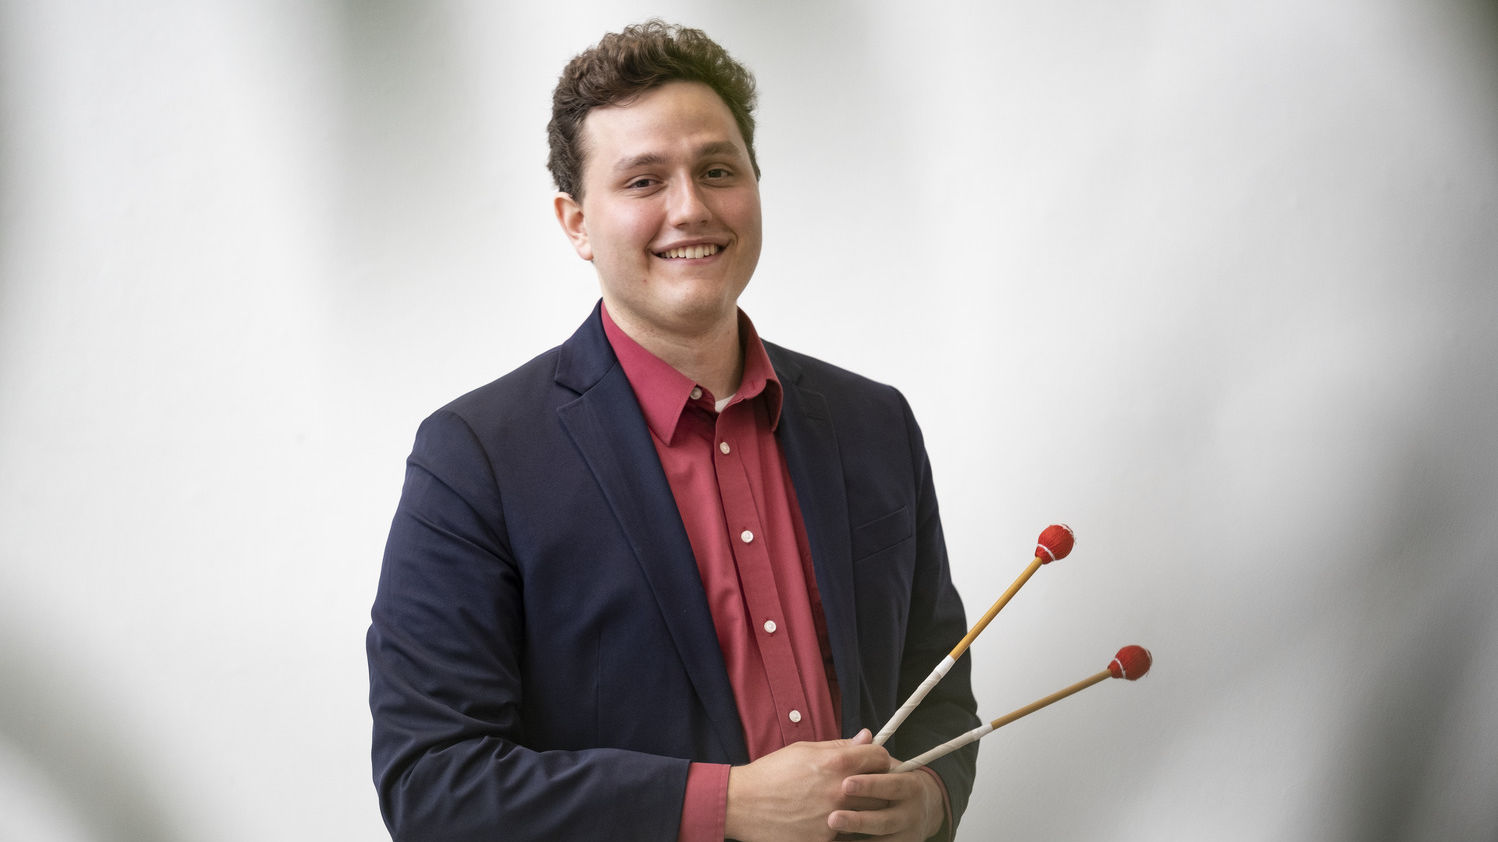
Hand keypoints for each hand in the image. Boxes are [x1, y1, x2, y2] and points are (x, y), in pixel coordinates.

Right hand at [725, 729, 891, 841]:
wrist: (742, 804)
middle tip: (864, 785)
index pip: (880, 757)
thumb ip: (839, 745)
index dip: (879, 758)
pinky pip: (845, 832)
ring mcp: (834, 817)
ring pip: (868, 814)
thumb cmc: (771, 773)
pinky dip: (841, 826)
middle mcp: (840, 790)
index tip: (873, 762)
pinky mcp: (824, 838)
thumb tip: (866, 738)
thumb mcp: (804, 749)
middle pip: (881, 788)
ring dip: (863, 808)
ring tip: (846, 803)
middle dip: (876, 784)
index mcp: (836, 762)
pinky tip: (825, 819)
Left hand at [827, 764, 944, 840]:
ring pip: (882, 840)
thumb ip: (873, 756)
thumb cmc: (894, 783)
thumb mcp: (889, 768)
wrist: (923, 811)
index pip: (892, 785)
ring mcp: (906, 833)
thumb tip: (864, 734)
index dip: (870, 785)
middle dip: (858, 819)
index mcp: (910, 786)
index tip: (845, 783)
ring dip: (856, 837)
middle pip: (885, 819)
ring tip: (832, 832)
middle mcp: (911, 812)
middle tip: (833, 817)